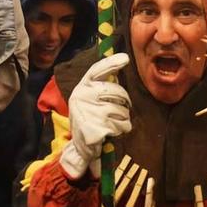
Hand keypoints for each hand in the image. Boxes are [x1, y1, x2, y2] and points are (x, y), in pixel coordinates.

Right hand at [62, 52, 131, 179]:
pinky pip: (122, 124)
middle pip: (117, 92)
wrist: (80, 148)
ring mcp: (89, 112)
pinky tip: (111, 133)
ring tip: (112, 124)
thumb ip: (101, 86)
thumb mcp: (90, 100)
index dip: (111, 64)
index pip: (96, 70)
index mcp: (81, 88)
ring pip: (122, 109)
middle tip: (117, 112)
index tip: (126, 58)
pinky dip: (121, 129)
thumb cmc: (90, 120)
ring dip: (123, 119)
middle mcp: (82, 96)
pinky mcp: (96, 127)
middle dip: (124, 102)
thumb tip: (116, 72)